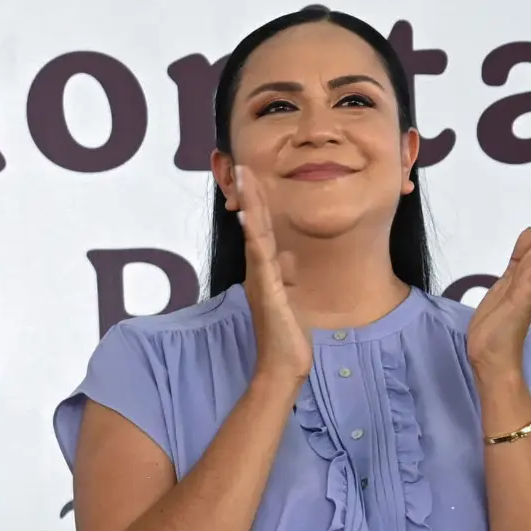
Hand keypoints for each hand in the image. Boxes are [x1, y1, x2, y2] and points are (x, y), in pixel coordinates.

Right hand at [235, 168, 310, 386]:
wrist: (283, 364)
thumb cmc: (287, 335)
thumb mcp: (289, 297)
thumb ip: (285, 275)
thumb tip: (288, 257)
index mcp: (265, 270)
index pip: (261, 230)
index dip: (258, 203)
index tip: (253, 177)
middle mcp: (258, 270)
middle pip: (253, 225)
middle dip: (249, 195)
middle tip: (241, 166)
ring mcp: (261, 278)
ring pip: (253, 234)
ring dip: (249, 205)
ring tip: (243, 179)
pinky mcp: (267, 289)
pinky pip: (259, 256)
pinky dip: (254, 234)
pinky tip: (248, 216)